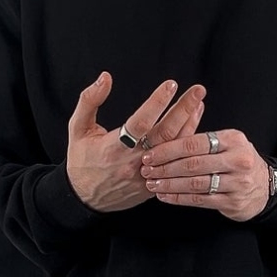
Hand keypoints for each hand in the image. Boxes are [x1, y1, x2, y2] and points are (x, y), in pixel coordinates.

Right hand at [66, 72, 207, 213]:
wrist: (85, 199)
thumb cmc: (81, 160)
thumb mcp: (77, 128)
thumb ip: (89, 101)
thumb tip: (105, 77)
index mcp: (114, 147)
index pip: (140, 123)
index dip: (157, 103)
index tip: (171, 84)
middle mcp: (133, 161)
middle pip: (164, 134)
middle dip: (184, 110)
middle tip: (198, 90)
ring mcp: (147, 175)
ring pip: (174, 148)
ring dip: (190, 123)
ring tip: (199, 102)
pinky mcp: (154, 184)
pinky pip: (175, 162)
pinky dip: (186, 141)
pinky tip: (193, 124)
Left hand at [139, 126, 271, 221]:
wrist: (265, 187)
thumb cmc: (239, 161)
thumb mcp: (229, 142)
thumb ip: (204, 133)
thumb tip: (186, 110)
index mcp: (233, 140)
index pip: (195, 143)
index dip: (169, 149)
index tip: (150, 153)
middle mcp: (237, 160)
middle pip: (193, 164)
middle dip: (165, 167)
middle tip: (146, 170)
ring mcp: (236, 183)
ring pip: (195, 184)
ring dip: (170, 184)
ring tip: (152, 184)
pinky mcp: (232, 202)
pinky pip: (200, 200)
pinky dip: (180, 198)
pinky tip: (165, 196)